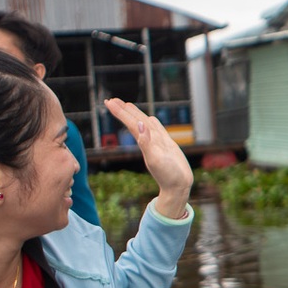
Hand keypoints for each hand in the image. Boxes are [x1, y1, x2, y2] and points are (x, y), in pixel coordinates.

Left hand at [106, 97, 191, 219]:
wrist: (178, 186)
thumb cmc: (168, 175)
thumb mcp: (155, 159)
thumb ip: (146, 142)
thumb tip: (138, 124)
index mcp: (144, 142)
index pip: (130, 123)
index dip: (120, 112)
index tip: (109, 102)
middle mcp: (149, 140)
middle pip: (134, 121)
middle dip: (124, 111)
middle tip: (112, 100)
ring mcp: (158, 142)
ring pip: (145, 124)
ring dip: (135, 114)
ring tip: (127, 106)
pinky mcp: (167, 145)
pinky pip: (158, 130)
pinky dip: (152, 123)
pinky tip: (149, 120)